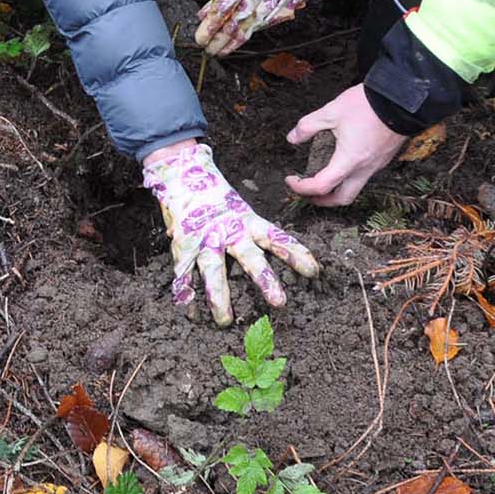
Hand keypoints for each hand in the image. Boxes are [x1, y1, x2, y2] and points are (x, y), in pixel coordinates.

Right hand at [143, 140, 318, 326]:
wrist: (180, 172)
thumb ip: (254, 232)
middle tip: (279, 302)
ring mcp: (204, 239)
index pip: (276, 238)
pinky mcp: (182, 244)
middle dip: (264, 280)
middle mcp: (228, 231)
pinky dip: (184, 293)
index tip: (314, 271)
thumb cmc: (215, 196)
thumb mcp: (240, 210)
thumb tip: (282, 251)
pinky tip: (188, 312)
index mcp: (247, 221)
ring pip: (213, 271)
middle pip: (249, 257)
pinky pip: (183, 272)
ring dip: (219, 297)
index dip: (295, 254)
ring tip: (226, 321)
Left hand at [196, 0, 306, 56]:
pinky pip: (266, 23)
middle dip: (221, 36)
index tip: (201, 35)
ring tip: (218, 51)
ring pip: (254, 23)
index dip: (214, 21)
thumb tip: (203, 16)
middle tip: (207, 47)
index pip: (227, 2)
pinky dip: (249, 34)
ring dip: (234, 40)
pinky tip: (236, 43)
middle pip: (240, 16)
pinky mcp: (287, 3)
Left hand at [284, 84, 407, 206]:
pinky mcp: (383, 157)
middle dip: (322, 200)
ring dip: (336, 189)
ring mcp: (377, 165)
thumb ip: (308, 126)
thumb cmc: (368, 105)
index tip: (291, 180)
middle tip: (307, 192)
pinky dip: (349, 176)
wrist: (402, 99)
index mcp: (350, 160)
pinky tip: (340, 162)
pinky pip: (364, 175)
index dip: (302, 188)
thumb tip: (292, 138)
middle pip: (343, 198)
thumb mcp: (331, 111)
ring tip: (321, 177)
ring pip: (355, 188)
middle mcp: (365, 168)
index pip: (321, 186)